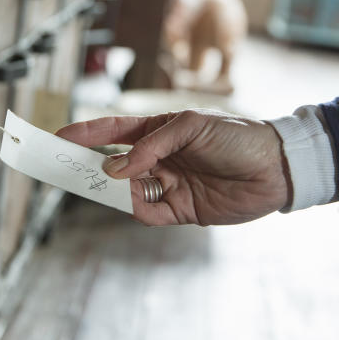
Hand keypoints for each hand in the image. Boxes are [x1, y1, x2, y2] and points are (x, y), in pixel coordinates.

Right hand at [56, 110, 290, 225]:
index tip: (60, 136)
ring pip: (128, 191)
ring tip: (102, 187)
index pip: (115, 131)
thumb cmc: (238, 135)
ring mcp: (169, 184)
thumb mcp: (191, 126)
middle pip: (115, 164)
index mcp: (160, 130)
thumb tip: (116, 169)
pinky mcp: (182, 210)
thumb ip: (151, 146)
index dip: (87, 134)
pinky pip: (150, 213)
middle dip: (90, 166)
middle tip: (65, 169)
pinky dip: (138, 210)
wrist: (278, 167)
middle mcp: (160, 158)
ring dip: (114, 190)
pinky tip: (135, 202)